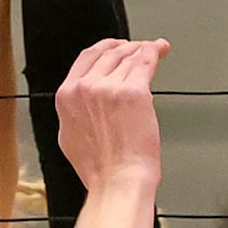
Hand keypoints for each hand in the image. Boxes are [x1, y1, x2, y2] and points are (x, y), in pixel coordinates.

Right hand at [55, 38, 167, 194]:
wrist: (118, 180)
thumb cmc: (99, 168)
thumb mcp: (69, 136)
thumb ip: (75, 112)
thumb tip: (84, 102)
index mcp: (67, 95)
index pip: (86, 57)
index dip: (105, 47)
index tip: (115, 47)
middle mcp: (86, 87)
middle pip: (109, 53)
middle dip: (127, 47)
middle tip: (139, 49)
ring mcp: (109, 87)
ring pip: (129, 57)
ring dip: (143, 49)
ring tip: (154, 50)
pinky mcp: (134, 92)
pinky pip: (146, 62)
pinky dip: (155, 52)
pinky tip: (160, 51)